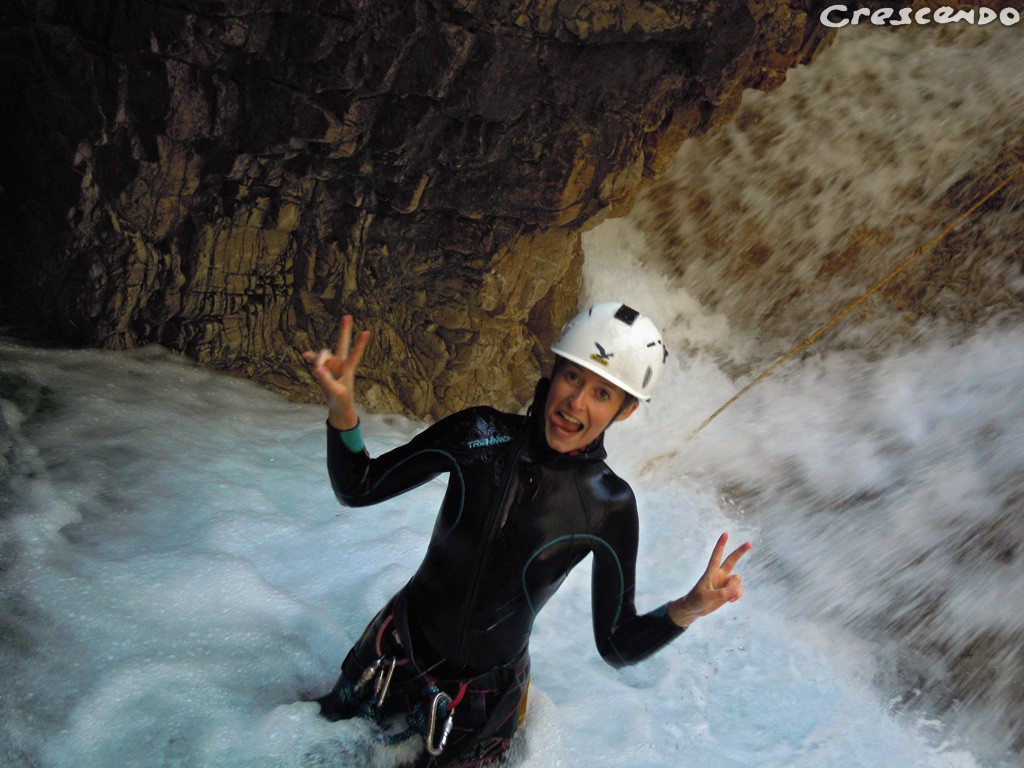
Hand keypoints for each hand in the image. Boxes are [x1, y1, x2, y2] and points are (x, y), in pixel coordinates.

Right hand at [302, 315, 369, 430]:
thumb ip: (327, 381)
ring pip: (322, 355)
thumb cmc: (341, 400)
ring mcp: (332, 364)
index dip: (360, 344)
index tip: (366, 332)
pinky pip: (315, 359)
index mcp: (348, 369)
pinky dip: (311, 357)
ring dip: (318, 360)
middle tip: (347, 316)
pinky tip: (304, 355)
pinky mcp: (323, 368)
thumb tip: (318, 368)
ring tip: (318, 372)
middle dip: (344, 331)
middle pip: (342, 344)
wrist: (338, 406)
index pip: (354, 355)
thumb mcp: (336, 393)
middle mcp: (340, 363)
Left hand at [668, 533, 750, 627]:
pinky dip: (737, 595)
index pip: (716, 556)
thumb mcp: (706, 597)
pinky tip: (731, 601)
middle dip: (740, 551)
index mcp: (711, 572)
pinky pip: (739, 590)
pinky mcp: (729, 591)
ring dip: (736, 588)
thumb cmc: (696, 600)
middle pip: (732, 560)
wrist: (695, 608)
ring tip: (729, 598)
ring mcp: (725, 582)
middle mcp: (720, 574)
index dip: (721, 545)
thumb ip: (721, 594)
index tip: (725, 534)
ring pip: (738, 579)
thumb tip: (736, 591)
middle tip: (749, 543)